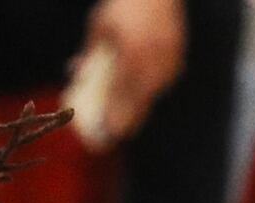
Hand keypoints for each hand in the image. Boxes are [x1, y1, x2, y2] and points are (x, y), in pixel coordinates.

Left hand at [81, 0, 185, 141]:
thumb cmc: (122, 5)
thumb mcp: (99, 27)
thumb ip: (91, 53)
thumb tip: (76, 74)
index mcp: (131, 52)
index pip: (122, 93)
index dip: (116, 115)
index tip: (107, 132)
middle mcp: (153, 57)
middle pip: (141, 99)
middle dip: (128, 120)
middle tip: (116, 137)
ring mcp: (169, 55)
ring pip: (154, 92)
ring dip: (140, 107)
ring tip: (127, 125)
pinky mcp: (178, 52)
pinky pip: (164, 79)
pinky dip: (152, 90)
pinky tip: (143, 97)